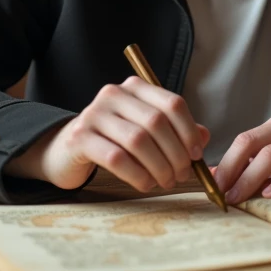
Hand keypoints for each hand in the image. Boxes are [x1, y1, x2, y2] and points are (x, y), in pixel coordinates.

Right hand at [4, 76, 209, 192]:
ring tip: (166, 182)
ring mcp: (94, 113)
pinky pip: (117, 158)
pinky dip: (138, 174)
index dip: (188, 130)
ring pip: (138, 140)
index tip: (196, 154)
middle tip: (181, 175)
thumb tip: (204, 137)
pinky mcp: (80, 137)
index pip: (172, 103)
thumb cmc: (113, 140)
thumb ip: (174, 131)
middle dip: (175, 153)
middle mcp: (114, 94)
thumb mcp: (145, 130)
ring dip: (159, 166)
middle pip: (156, 122)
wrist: (67, 150)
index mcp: (134, 87)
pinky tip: (146, 184)